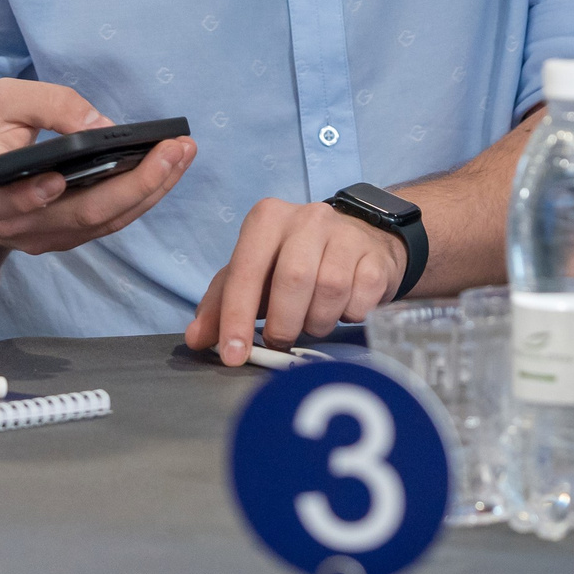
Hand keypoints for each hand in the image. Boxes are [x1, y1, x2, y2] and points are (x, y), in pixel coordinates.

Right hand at [0, 78, 194, 256]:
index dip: (30, 197)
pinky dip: (144, 195)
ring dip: (151, 189)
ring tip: (183, 152)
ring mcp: (44, 237)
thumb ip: (46, 105)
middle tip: (174, 148)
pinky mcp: (67, 237)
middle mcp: (15, 225)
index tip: (58, 179)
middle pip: (80, 215)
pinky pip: (111, 221)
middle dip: (135, 183)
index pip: (4, 204)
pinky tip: (170, 167)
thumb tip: (99, 125)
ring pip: (104, 221)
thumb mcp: (0, 102)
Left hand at [184, 198, 404, 364]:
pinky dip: (347, 317)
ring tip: (311, 321)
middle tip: (280, 340)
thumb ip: (221, 305)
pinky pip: (360, 299)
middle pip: (293, 279)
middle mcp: (309, 218)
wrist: (358, 242)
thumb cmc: (295, 261)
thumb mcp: (253, 275)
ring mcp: (347, 234)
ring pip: (330, 290)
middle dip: (283, 323)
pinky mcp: (376, 255)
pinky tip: (341, 309)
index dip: (237, 317)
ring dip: (317, 322)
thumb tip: (198, 339)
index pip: (247, 269)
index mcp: (268, 219)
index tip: (233, 356)